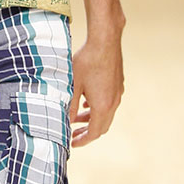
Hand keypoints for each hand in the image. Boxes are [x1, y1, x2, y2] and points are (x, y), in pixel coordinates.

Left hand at [69, 29, 123, 147]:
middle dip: (87, 132)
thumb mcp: (73, 85)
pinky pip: (109, 102)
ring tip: (78, 117)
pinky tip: (87, 101)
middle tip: (73, 134)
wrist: (105, 41)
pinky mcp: (118, 83)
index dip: (83, 140)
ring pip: (106, 113)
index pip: (94, 132)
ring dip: (92, 118)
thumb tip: (65, 121)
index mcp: (102, 106)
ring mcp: (117, 93)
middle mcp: (113, 102)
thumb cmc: (86, 61)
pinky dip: (98, 107)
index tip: (72, 143)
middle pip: (101, 126)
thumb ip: (70, 105)